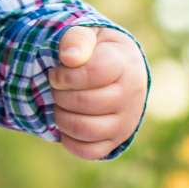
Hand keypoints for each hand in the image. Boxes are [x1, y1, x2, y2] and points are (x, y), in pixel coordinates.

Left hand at [50, 27, 148, 161]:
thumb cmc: (97, 51)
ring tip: (60, 106)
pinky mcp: (115, 141)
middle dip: (61, 95)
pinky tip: (66, 124)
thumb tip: (70, 58)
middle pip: (86, 102)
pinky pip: (89, 152)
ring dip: (62, 117)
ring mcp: (125, 122)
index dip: (67, 75)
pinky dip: (69, 140)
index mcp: (125, 65)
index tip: (57, 73)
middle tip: (57, 89)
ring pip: (86, 129)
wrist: (119, 72)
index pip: (95, 73)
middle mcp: (131, 96)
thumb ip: (78, 39)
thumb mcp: (89, 35)